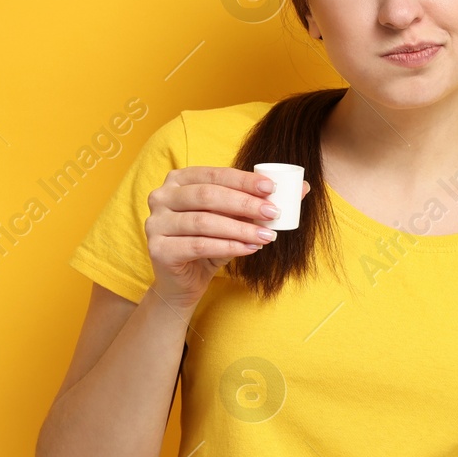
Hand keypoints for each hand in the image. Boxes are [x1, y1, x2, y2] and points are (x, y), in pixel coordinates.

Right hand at [143, 169, 310, 312]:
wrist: (184, 282)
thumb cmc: (209, 243)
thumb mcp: (234, 220)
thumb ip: (259, 202)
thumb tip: (302, 187)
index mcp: (178, 180)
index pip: (214, 175)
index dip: (244, 180)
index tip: (272, 188)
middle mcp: (161, 197)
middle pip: (208, 196)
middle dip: (245, 204)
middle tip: (273, 213)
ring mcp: (155, 223)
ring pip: (205, 221)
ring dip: (241, 228)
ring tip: (268, 235)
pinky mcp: (158, 249)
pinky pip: (198, 245)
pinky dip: (228, 246)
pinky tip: (250, 248)